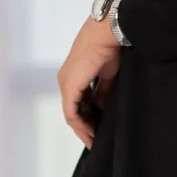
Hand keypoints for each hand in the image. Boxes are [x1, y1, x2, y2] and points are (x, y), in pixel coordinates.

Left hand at [58, 16, 121, 147]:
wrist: (107, 34)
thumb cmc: (110, 48)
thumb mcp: (107, 75)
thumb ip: (102, 91)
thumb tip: (101, 107)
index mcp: (75, 75)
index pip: (79, 102)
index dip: (88, 118)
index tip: (98, 131)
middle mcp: (67, 80)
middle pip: (74, 110)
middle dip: (85, 126)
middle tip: (95, 141)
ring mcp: (66, 84)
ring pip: (72, 114)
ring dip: (83, 129)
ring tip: (94, 141)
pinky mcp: (69, 88)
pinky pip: (72, 113)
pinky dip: (81, 125)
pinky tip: (91, 133)